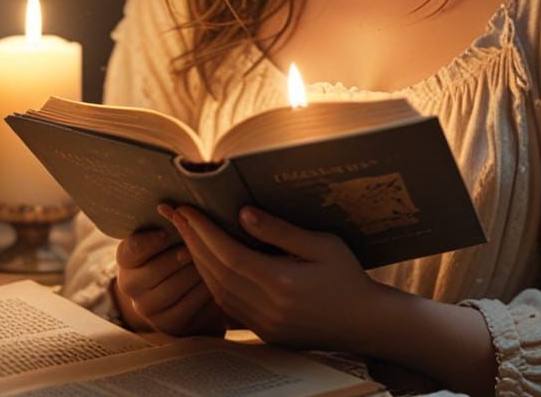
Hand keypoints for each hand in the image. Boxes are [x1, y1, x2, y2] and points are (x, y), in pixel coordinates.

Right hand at [112, 223, 227, 336]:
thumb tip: (178, 205)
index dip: (150, 241)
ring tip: (218, 258)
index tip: (168, 232)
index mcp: (127, 259)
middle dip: (185, 254)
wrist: (182, 292)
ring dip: (198, 272)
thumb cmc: (179, 249)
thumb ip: (171, 222)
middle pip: (157, 270)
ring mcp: (148, 310)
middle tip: (206, 242)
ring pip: (175, 288)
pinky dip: (205, 292)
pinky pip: (189, 308)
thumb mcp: (169, 236)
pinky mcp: (169, 326)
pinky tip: (221, 280)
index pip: (131, 249)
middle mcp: (131, 286)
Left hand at [164, 203, 384, 349]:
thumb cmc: (347, 276)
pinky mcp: (264, 331)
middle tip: (176, 214)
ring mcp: (263, 323)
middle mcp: (267, 307)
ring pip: (218, 291)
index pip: (229, 254)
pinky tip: (207, 262)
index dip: (204, 231)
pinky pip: (228, 304)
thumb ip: (279, 230)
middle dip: (193, 240)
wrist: (363, 322)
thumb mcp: (321, 244)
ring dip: (198, 261)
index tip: (187, 209)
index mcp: (281, 282)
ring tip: (186, 233)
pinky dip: (213, 280)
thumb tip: (242, 213)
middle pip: (217, 272)